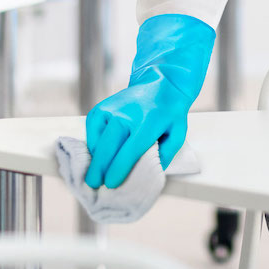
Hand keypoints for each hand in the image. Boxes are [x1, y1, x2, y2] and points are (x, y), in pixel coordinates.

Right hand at [85, 14, 214, 188]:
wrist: (161, 84)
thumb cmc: (170, 114)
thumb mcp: (177, 135)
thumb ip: (165, 155)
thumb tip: (148, 173)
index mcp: (147, 124)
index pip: (128, 152)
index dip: (118, 170)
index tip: (111, 184)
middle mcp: (125, 116)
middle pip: (107, 149)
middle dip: (99, 170)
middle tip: (93, 185)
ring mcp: (110, 110)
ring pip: (97, 142)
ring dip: (95, 159)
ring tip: (96, 173)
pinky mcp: (100, 109)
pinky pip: (92, 132)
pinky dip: (94, 145)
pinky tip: (100, 153)